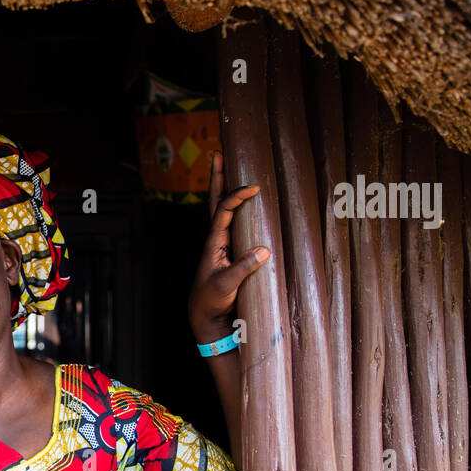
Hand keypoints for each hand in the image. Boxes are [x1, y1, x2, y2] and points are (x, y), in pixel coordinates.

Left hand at [188, 151, 270, 340]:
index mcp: (212, 243)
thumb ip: (243, 269)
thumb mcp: (227, 286)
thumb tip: (265, 250)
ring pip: (222, 210)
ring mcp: (222, 245)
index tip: (254, 188)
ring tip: (226, 165)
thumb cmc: (212, 302)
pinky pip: (233, 224)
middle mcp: (215, 239)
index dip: (237, 196)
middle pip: (215, 201)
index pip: (223, 210)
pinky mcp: (230, 253)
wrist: (206, 318)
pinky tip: (243, 200)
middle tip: (217, 153)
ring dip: (225, 188)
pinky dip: (236, 208)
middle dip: (218, 177)